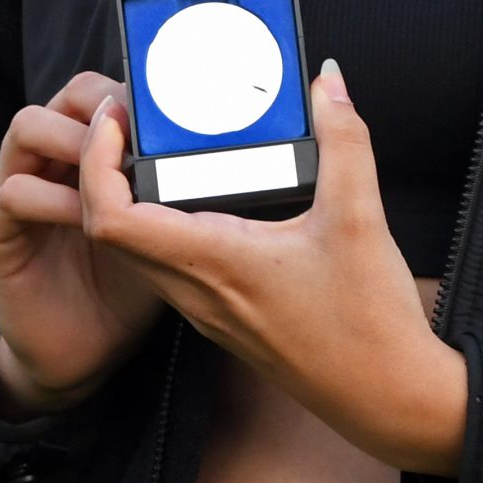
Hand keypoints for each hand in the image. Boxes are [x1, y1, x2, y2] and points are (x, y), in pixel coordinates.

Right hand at [0, 72, 166, 418]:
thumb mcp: (169, 227)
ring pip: (27, 128)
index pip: (106, 90)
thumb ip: (194, 190)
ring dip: (72, 138)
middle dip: (106, 100)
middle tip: (143, 124)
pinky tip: (87, 213)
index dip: (135, 86)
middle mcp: (48, 160)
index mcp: (90, 151)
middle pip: (67, 95)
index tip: (175, 101)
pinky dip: (50, 196)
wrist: (84, 350)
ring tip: (113, 159)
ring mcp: (14, 189)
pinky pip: (13, 195)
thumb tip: (264, 163)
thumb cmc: (129, 285)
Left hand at [77, 60, 468, 475]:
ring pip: (136, 251)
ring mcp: (206, 310)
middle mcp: (196, 291)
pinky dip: (161, 226)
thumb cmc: (370, 325)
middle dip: (103, 170)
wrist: (387, 399)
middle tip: (131, 123)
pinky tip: (203, 199)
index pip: (110, 217)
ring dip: (128, 199)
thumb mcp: (360, 219)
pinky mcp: (223, 318)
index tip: (116, 120)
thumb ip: (344, 141)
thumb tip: (330, 83)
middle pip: (109, 231)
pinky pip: (167, 268)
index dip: (95, 163)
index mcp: (214, 263)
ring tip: (159, 150)